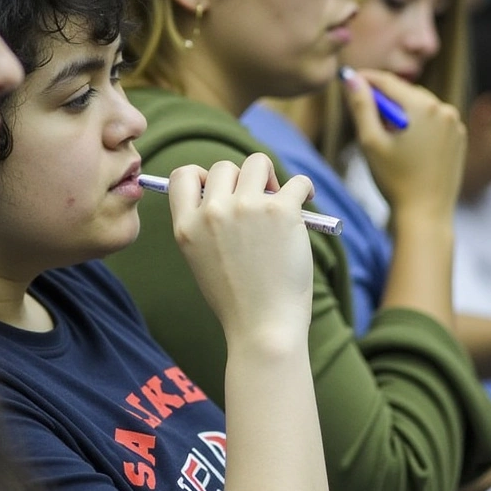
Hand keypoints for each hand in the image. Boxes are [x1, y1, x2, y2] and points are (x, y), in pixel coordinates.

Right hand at [167, 154, 313, 345]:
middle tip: (259, 202)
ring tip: (281, 199)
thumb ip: (204, 226)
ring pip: (258, 162)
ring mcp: (247, 208)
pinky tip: (307, 202)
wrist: (263, 328)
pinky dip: (305, 189)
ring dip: (270, 177)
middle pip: (224, 166)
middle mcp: (213, 212)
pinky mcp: (281, 211)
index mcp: (187, 226)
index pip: (183, 175)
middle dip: (243, 180)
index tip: (222, 190)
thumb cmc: (236, 301)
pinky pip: (298, 181)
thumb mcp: (200, 260)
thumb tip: (226, 192)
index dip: (203, 176)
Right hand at [342, 69, 465, 224]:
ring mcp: (455, 124)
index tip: (347, 80)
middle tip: (362, 113)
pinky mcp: (458, 138)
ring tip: (384, 135)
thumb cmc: (394, 180)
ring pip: (419, 107)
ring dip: (401, 113)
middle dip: (383, 99)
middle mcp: (444, 109)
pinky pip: (433, 122)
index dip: (365, 79)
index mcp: (422, 106)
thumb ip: (361, 106)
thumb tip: (351, 79)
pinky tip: (404, 146)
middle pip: (405, 93)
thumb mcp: (370, 142)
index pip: (388, 82)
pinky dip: (417, 126)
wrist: (425, 214)